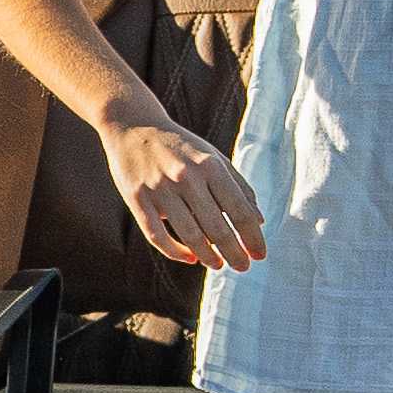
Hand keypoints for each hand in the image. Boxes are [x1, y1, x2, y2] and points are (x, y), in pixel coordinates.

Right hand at [98, 107, 267, 272]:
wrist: (132, 124)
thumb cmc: (180, 145)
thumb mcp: (213, 157)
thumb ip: (238, 186)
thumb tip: (259, 220)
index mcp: (210, 165)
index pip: (239, 210)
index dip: (253, 237)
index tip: (260, 256)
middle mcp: (186, 177)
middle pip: (217, 228)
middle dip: (234, 253)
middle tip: (243, 267)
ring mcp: (159, 189)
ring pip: (189, 235)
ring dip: (207, 256)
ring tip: (217, 265)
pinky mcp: (137, 198)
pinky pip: (157, 235)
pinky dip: (174, 251)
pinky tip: (188, 257)